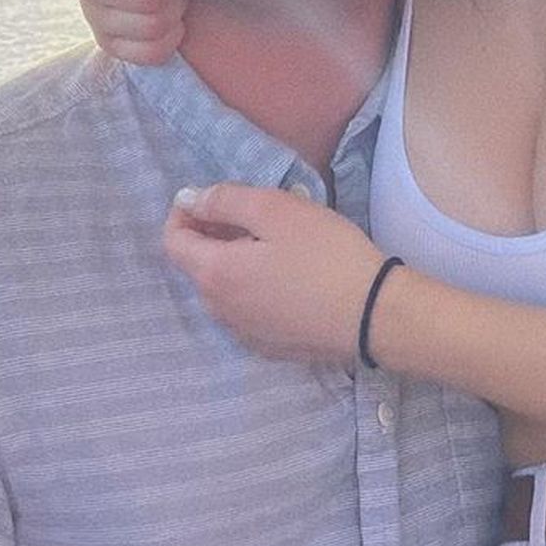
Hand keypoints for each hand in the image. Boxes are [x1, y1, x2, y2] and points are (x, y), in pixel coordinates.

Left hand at [162, 184, 386, 365]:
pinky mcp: (270, 346)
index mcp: (214, 273)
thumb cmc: (324, 255)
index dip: (183, 215)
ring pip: (223, 290)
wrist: (373, 316)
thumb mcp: (275, 210)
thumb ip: (225, 200)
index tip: (208, 198)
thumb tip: (188, 200)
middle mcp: (219, 310)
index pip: (173, 242)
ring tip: (272, 243)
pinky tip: (287, 278)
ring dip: (234, 263)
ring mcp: (244, 333)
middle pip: (197, 267)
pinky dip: (253, 289)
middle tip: (250, 214)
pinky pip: (247, 311)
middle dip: (212, 236)